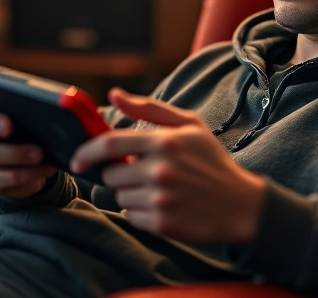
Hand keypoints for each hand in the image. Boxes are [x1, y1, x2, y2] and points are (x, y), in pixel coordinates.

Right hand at [0, 65, 56, 198]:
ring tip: (39, 153)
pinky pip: (1, 178)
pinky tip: (46, 167)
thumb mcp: (28, 105)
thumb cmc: (29, 121)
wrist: (34, 159)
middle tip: (9, 126)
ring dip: (15, 153)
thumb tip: (39, 93)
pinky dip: (27, 173)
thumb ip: (25, 93)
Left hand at [70, 88, 265, 243]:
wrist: (241, 205)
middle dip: (119, 174)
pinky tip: (164, 205)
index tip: (77, 159)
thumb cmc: (211, 161)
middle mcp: (160, 170)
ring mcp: (160, 199)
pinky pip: (131, 216)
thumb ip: (148, 108)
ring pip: (119, 196)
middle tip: (142, 173)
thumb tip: (114, 94)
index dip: (86, 151)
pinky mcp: (162, 224)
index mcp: (164, 142)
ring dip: (131, 193)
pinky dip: (141, 212)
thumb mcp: (189, 125)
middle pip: (110, 175)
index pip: (109, 144)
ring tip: (159, 189)